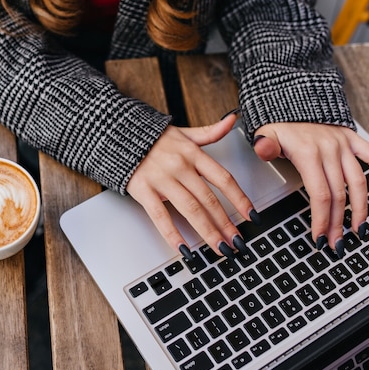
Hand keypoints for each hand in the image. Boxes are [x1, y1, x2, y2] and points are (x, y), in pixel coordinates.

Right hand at [126, 113, 255, 257]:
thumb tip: (232, 121)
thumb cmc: (151, 138)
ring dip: (207, 232)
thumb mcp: (183, 132)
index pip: (223, 179)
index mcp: (192, 154)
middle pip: (209, 200)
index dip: (240, 199)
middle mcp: (180, 167)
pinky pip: (161, 216)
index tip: (251, 216)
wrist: (118, 134)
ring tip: (219, 249)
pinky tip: (184, 249)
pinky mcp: (144, 191)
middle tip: (238, 243)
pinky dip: (173, 234)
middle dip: (226, 224)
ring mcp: (162, 180)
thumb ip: (210, 132)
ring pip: (190, 209)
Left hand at [252, 123, 368, 254]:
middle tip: (335, 242)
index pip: (320, 194)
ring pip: (358, 181)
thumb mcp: (264, 135)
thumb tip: (262, 149)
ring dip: (359, 208)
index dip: (321, 219)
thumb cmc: (278, 124)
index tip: (319, 237)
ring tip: (357, 228)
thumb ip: (264, 146)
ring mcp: (343, 144)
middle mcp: (330, 149)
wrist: (292, 101)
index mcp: (308, 152)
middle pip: (338, 194)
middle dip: (337, 222)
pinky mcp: (353, 139)